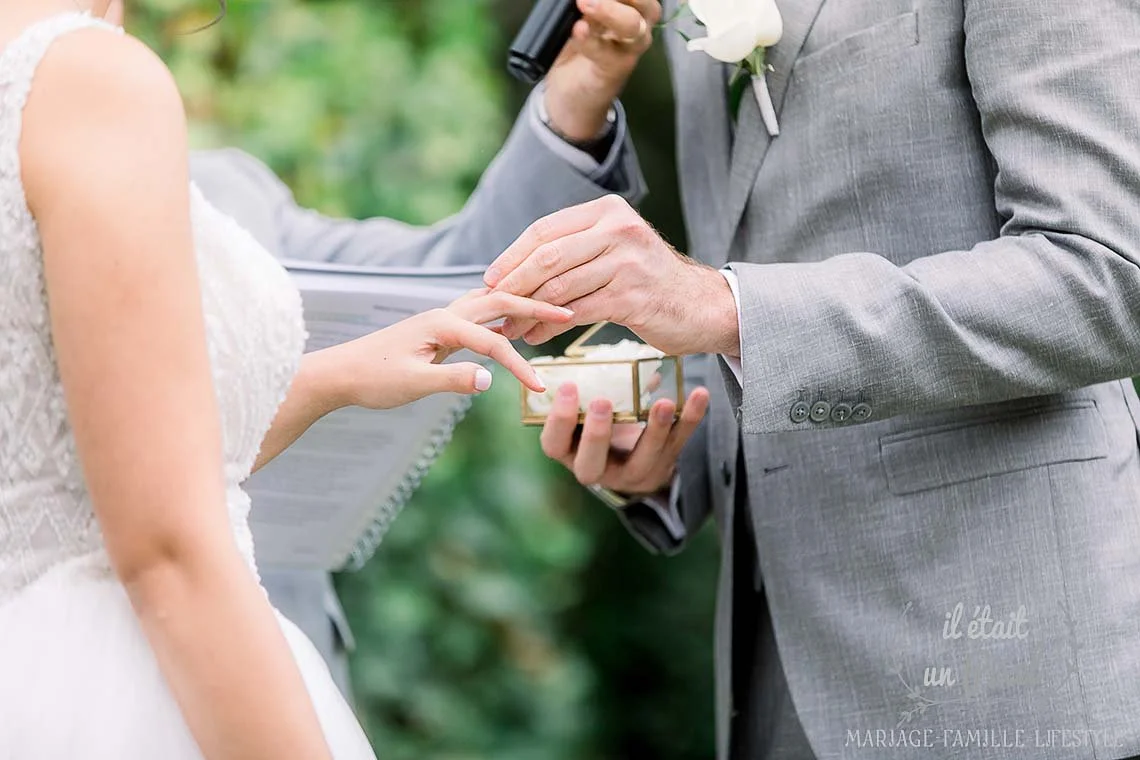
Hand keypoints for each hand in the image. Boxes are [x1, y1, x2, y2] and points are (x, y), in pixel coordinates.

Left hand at [314, 290, 571, 409]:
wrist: (339, 373)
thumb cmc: (372, 379)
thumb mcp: (412, 384)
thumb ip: (452, 379)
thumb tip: (490, 379)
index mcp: (442, 324)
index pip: (493, 342)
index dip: (519, 365)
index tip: (540, 387)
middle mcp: (444, 315)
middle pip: (499, 303)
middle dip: (535, 307)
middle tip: (569, 312)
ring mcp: (441, 320)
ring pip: (489, 305)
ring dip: (519, 306)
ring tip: (550, 310)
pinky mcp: (437, 331)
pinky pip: (478, 318)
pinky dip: (501, 318)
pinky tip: (511, 325)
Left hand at [484, 195, 739, 356]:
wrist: (701, 307)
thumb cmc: (649, 281)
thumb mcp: (615, 250)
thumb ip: (575, 249)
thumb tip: (515, 268)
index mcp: (608, 211)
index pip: (546, 230)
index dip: (512, 255)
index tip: (490, 278)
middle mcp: (619, 229)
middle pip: (548, 257)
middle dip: (514, 285)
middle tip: (492, 306)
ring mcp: (627, 262)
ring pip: (559, 287)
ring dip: (527, 312)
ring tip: (510, 329)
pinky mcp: (632, 296)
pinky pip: (577, 312)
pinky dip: (550, 327)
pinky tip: (536, 337)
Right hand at [540, 383, 709, 493]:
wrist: (636, 458)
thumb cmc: (601, 425)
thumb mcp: (584, 413)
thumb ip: (584, 391)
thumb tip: (594, 349)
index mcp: (571, 453)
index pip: (554, 445)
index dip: (559, 420)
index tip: (568, 386)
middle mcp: (598, 469)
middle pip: (591, 463)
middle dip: (596, 433)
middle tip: (601, 401)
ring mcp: (632, 473)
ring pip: (642, 458)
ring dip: (654, 430)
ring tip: (662, 402)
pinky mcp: (663, 466)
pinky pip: (678, 443)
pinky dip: (690, 418)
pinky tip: (698, 395)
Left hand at [544, 0, 661, 141]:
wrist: (570, 94)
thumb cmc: (578, 47)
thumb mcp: (579, 16)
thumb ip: (583, 2)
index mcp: (632, 6)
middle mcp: (638, 24)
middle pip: (646, 3)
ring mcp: (630, 49)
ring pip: (632, 25)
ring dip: (609, 11)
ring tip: (584, 4)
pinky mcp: (615, 70)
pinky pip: (605, 52)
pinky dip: (589, 40)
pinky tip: (578, 30)